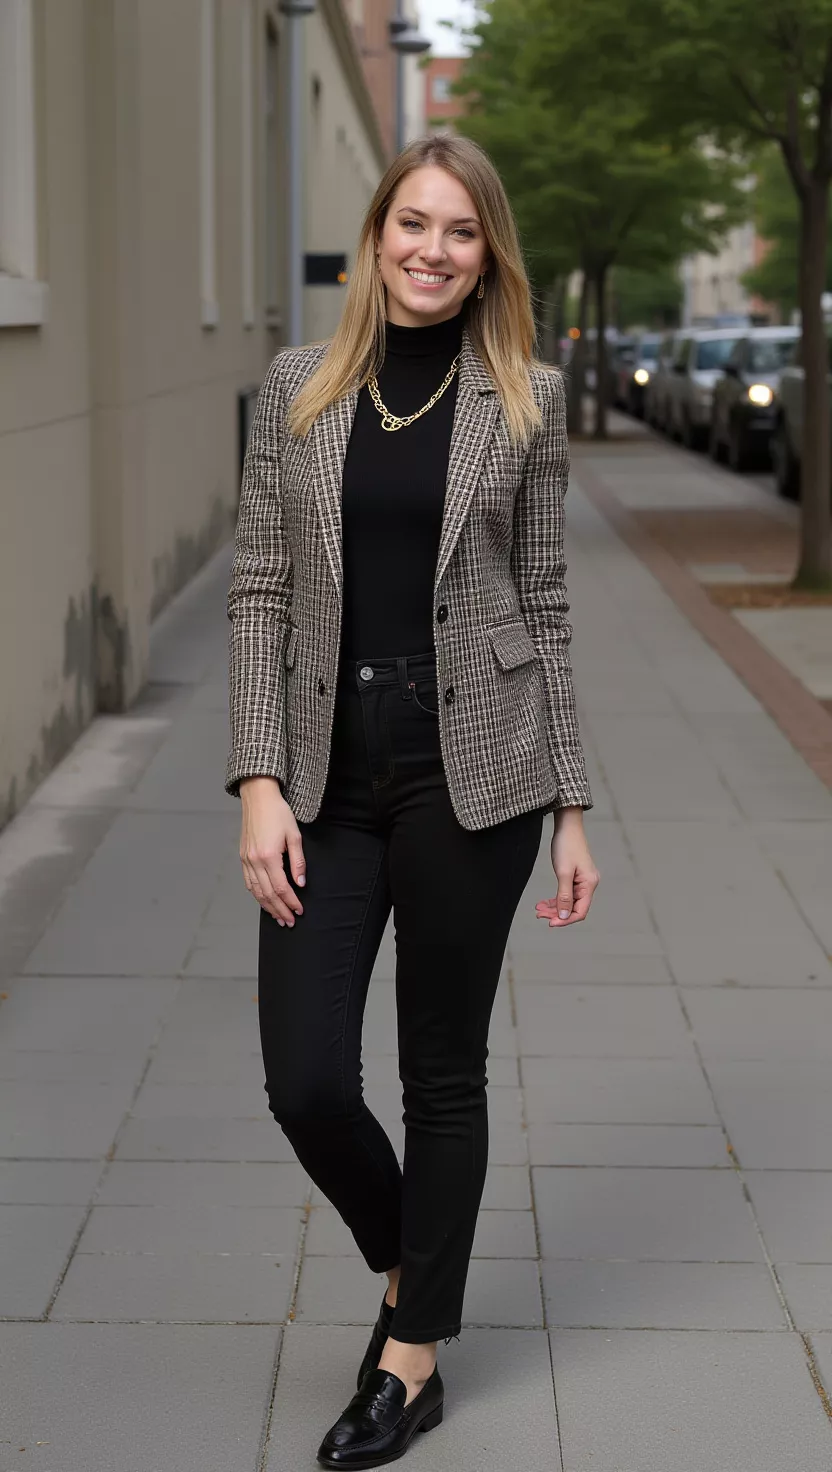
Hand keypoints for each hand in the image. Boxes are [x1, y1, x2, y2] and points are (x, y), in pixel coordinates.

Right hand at [239, 777, 306, 925]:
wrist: (258, 797)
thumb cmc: (278, 812)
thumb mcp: (294, 835)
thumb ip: (298, 861)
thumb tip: (300, 883)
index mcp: (268, 856)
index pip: (282, 887)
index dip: (291, 902)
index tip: (299, 910)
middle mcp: (254, 861)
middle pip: (268, 894)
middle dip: (280, 910)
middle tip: (289, 921)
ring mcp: (246, 860)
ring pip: (256, 891)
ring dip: (268, 907)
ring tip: (278, 917)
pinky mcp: (243, 857)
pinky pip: (248, 882)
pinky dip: (257, 895)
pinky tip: (264, 901)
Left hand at [535, 806, 598, 927]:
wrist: (567, 827)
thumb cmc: (566, 846)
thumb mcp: (564, 872)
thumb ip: (564, 896)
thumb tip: (564, 916)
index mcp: (589, 884)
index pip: (580, 911)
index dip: (565, 920)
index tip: (550, 923)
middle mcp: (588, 885)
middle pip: (573, 908)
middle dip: (556, 914)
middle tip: (539, 914)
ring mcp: (582, 881)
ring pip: (568, 902)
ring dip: (554, 908)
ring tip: (538, 909)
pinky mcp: (575, 878)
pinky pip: (566, 894)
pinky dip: (555, 900)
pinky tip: (544, 903)